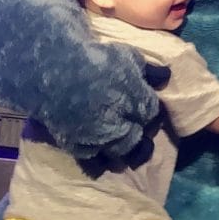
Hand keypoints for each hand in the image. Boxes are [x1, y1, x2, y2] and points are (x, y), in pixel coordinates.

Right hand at [40, 41, 159, 159]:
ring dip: (125, 150)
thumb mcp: (128, 56)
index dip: (151, 111)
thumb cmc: (94, 59)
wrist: (53, 70)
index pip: (152, 113)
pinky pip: (93, 163)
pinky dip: (99, 162)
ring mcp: (99, 138)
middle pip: (138, 137)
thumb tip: (165, 77)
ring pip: (120, 152)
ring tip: (121, 143)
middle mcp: (121, 124)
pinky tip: (101, 157)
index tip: (146, 108)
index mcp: (136, 102)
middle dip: (141, 133)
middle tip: (136, 126)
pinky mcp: (77, 147)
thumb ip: (148, 70)